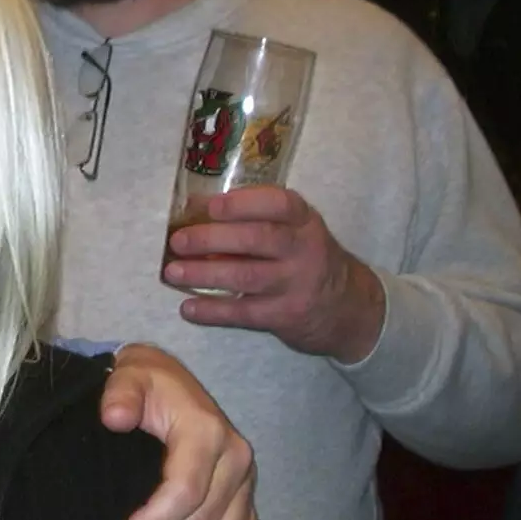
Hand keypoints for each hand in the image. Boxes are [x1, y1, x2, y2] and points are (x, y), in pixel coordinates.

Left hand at [101, 344, 257, 519]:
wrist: (167, 377)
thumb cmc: (145, 381)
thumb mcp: (129, 376)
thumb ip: (120, 394)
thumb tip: (114, 418)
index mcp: (207, 431)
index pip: (186, 489)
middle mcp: (235, 456)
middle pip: (206, 519)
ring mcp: (244, 478)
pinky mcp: (245, 493)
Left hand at [166, 186, 385, 363]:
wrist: (347, 307)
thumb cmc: (304, 257)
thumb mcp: (293, 231)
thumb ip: (252, 219)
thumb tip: (193, 208)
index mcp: (303, 220)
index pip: (279, 204)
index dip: (243, 204)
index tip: (210, 206)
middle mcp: (304, 249)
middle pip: (257, 239)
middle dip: (212, 238)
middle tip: (178, 241)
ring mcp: (297, 284)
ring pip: (246, 277)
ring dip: (204, 274)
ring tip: (173, 272)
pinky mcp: (288, 315)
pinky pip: (245, 313)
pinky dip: (213, 311)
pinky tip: (188, 309)